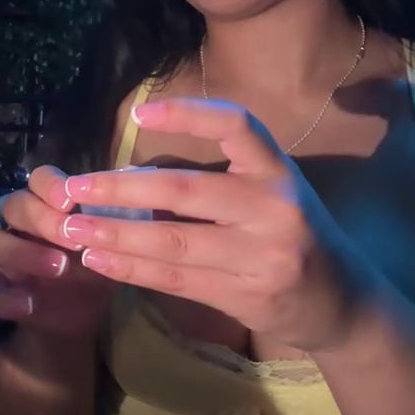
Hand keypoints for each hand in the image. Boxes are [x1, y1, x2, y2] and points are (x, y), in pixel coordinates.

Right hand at [0, 166, 117, 338]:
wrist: (84, 315)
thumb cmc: (97, 267)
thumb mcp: (113, 243)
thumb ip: (119, 215)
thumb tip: (133, 177)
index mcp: (49, 205)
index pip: (39, 179)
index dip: (51, 185)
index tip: (71, 201)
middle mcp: (21, 226)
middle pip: (14, 205)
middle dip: (42, 219)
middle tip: (73, 240)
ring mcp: (4, 259)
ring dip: (22, 252)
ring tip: (59, 267)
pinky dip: (3, 297)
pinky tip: (30, 304)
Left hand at [42, 99, 373, 352]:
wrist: (343, 301)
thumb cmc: (293, 231)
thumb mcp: (270, 191)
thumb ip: (215, 179)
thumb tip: (128, 177)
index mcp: (277, 169)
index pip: (236, 126)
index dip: (187, 114)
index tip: (140, 113)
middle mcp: (273, 207)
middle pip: (183, 190)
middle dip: (120, 189)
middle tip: (73, 188)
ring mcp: (262, 255)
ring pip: (172, 242)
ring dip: (115, 235)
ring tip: (72, 228)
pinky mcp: (246, 295)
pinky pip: (176, 279)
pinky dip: (132, 269)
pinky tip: (99, 261)